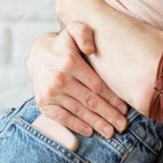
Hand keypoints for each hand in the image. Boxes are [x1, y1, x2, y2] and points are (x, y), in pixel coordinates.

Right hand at [26, 24, 129, 138]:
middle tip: (122, 126)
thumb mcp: (74, 30)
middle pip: (90, 101)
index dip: (112, 99)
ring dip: (96, 123)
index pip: (97, 85)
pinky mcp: (43, 102)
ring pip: (78, 111)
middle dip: (108, 115)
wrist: (38, 54)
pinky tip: (89, 131)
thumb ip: (84, 33)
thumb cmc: (64, 44)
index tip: (124, 109)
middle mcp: (59, 79)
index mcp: (70, 63)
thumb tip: (91, 49)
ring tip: (110, 133)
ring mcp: (50, 93)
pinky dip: (76, 126)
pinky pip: (62, 117)